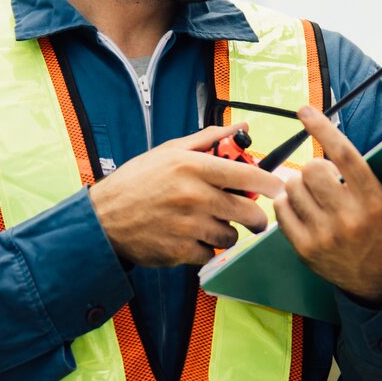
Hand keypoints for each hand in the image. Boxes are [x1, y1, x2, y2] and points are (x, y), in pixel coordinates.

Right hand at [90, 123, 289, 267]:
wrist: (103, 219)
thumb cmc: (136, 183)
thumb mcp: (169, 152)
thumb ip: (208, 140)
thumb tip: (241, 127)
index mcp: (193, 167)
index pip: (248, 175)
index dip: (271, 183)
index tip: (279, 188)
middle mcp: (194, 196)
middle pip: (249, 211)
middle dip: (255, 216)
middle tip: (251, 216)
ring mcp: (189, 226)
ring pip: (230, 235)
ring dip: (225, 232)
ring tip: (207, 224)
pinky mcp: (181, 251)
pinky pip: (210, 253)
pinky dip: (204, 249)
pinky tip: (189, 238)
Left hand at [272, 104, 381, 305]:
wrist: (376, 280)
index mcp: (374, 202)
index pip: (345, 155)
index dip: (323, 129)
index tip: (305, 111)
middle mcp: (348, 218)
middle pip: (313, 169)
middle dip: (317, 165)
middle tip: (328, 176)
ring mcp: (324, 235)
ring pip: (294, 187)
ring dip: (301, 184)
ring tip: (317, 194)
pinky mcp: (304, 248)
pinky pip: (282, 209)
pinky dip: (288, 201)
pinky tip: (304, 207)